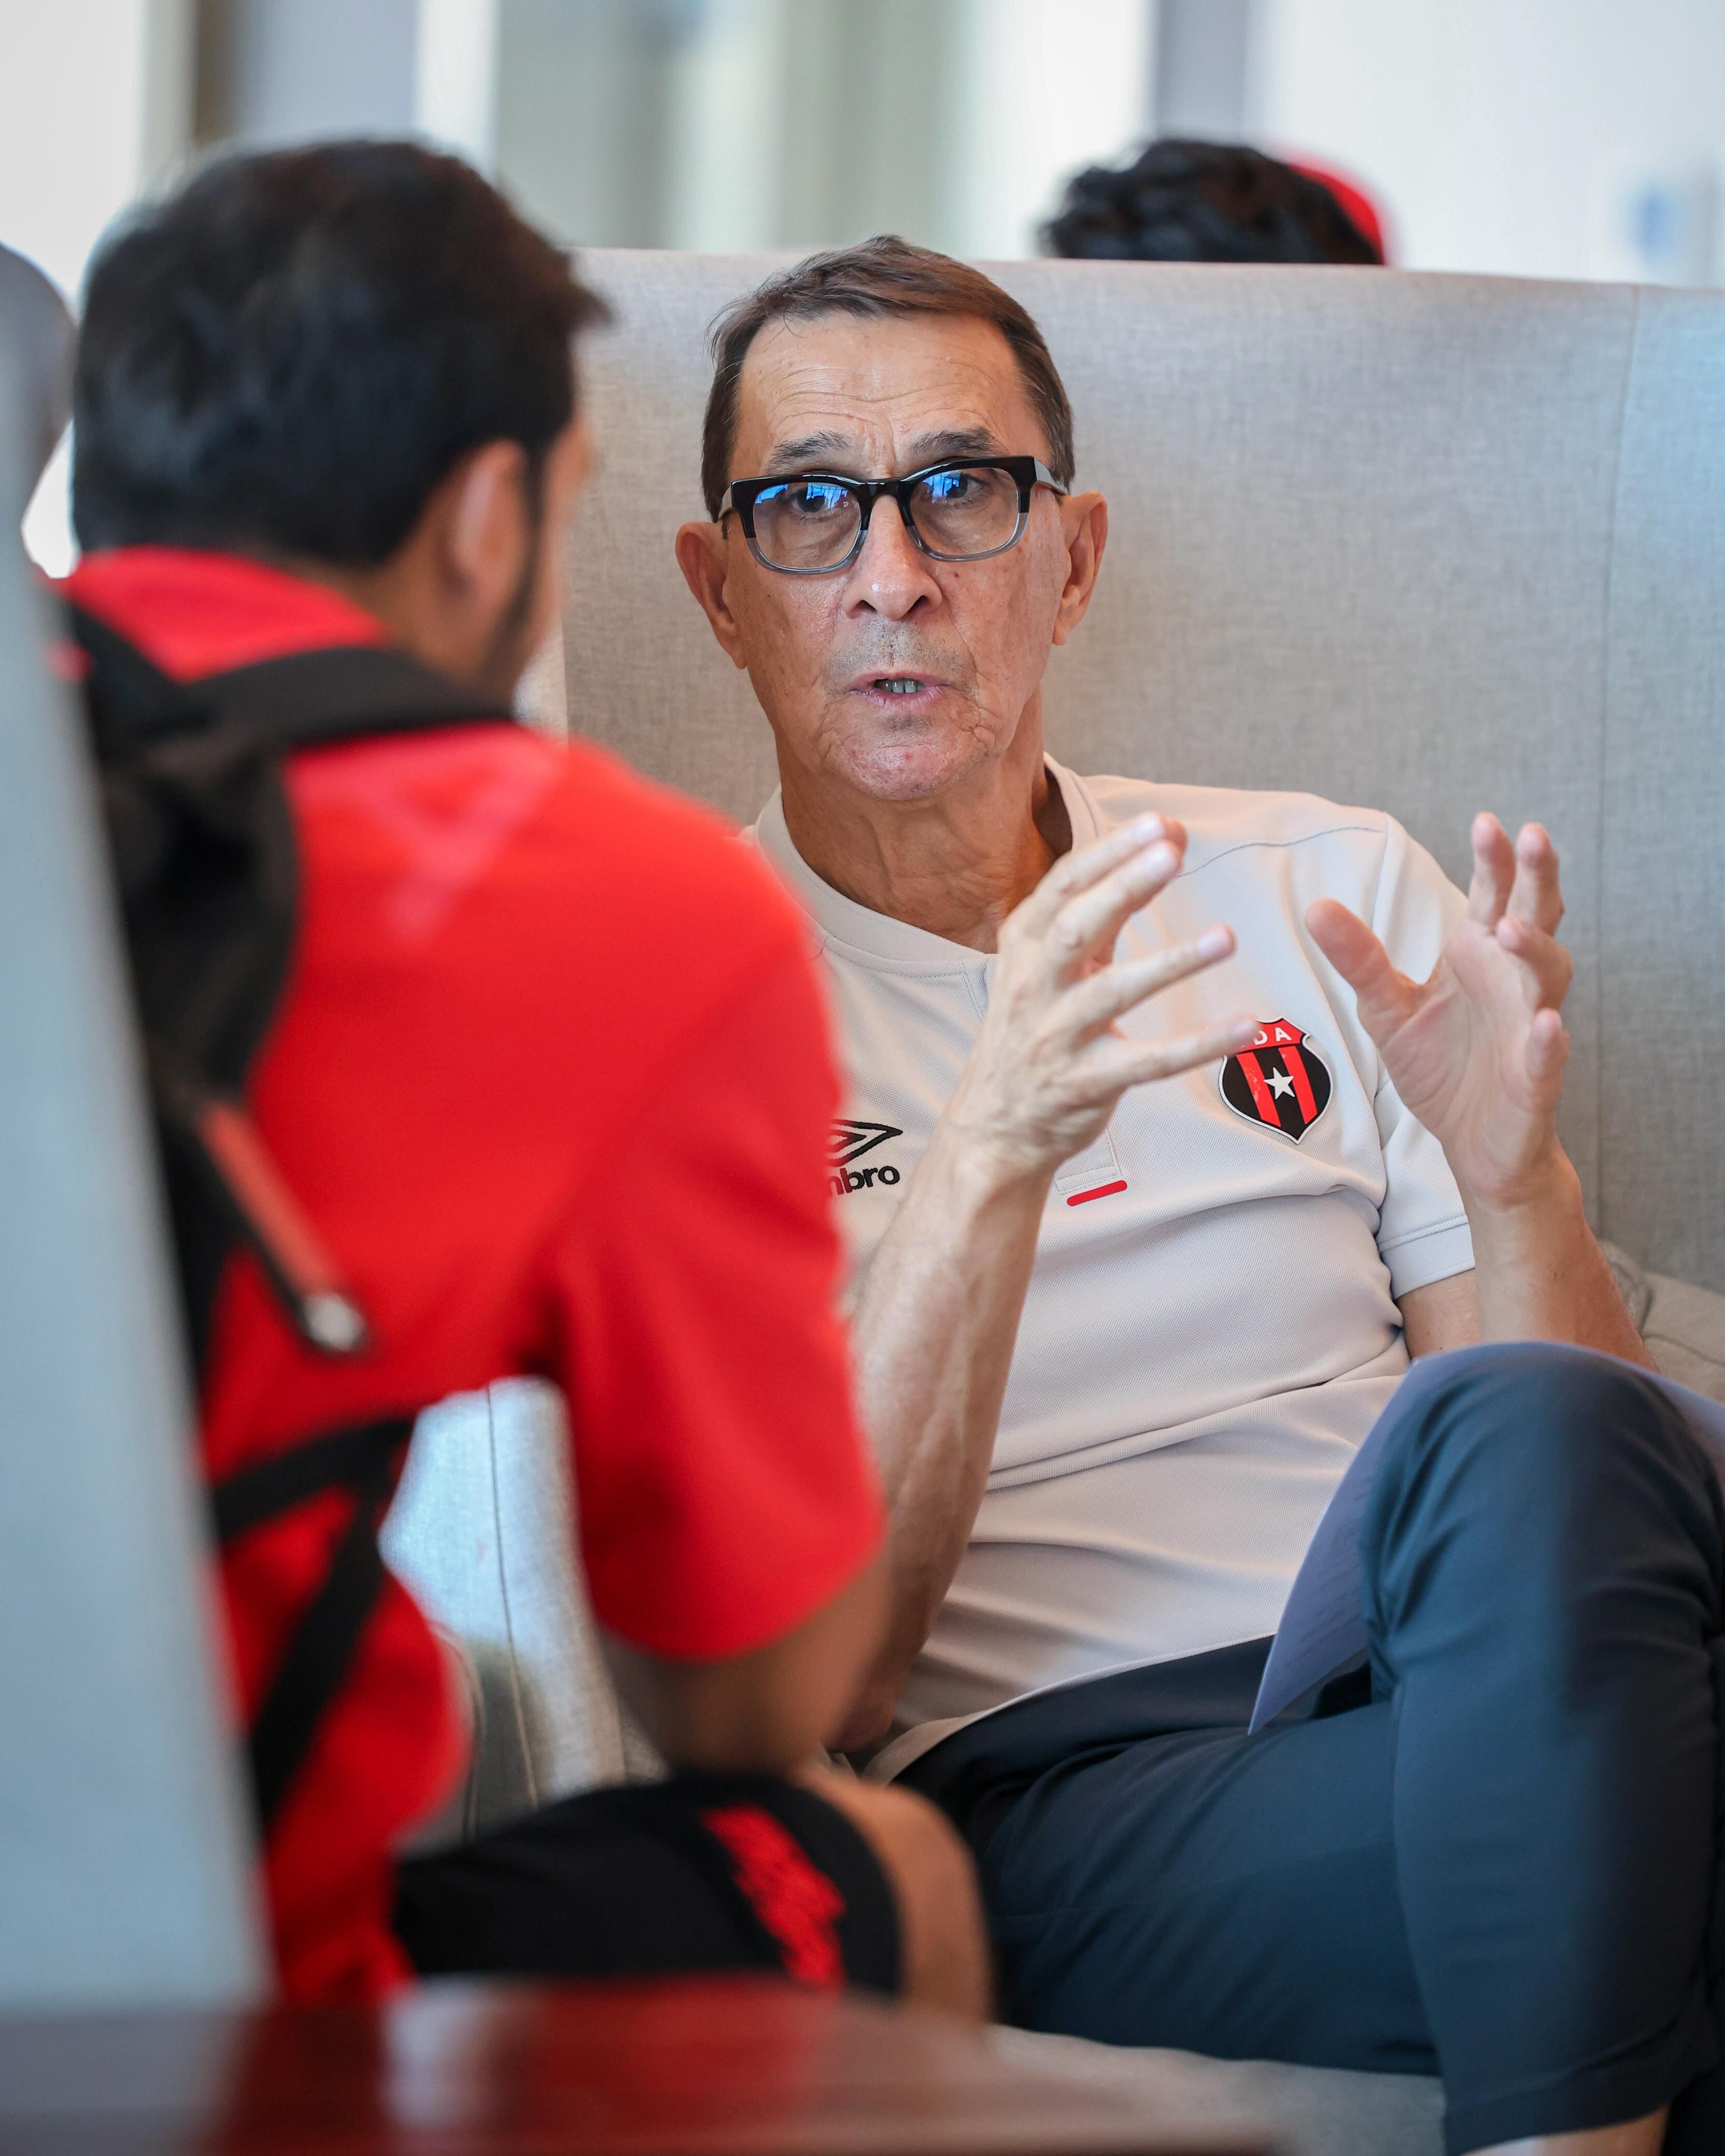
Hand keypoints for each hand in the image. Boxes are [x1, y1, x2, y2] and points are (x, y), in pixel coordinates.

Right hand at [944, 816, 1252, 1188]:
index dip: (1110, 854)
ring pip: (1113, 993)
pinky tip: (1245, 1027)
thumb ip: (1108, 903)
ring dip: (1170, 963)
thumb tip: (1169, 838)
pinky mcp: (1085, 1083)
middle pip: (1076, 928)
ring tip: (1225, 937)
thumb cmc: (1033, 1023)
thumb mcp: (1052, 959)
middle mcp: (1035, 984)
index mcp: (1025, 944)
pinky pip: (1149, 1062)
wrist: (995, 1121)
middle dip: (1122, 889)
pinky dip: (1198, 1045)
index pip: (1064, 886)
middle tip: (1171, 856)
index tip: (1157, 824)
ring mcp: (1056, 1036)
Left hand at [1306, 815, 1573, 1212]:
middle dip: (1536, 878)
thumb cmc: (1439, 1067)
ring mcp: (1529, 1027)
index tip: (1486, 821)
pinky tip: (1547, 1024)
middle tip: (1532, 835)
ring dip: (1534, 949)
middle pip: (1535, 918)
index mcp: (1481, 956)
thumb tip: (1316, 907)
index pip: (1493, 896)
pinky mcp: (1535, 1079)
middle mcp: (1514, 981)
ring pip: (1547, 976)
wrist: (1472, 1143)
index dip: (1495, 860)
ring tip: (1508, 927)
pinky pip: (1547, 1055)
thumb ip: (1359, 958)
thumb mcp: (1386, 1009)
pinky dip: (1548, 1040)